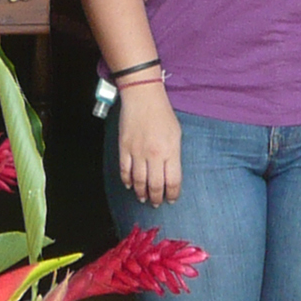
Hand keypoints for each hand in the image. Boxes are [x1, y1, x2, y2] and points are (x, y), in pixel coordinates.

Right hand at [115, 84, 180, 205]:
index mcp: (170, 151)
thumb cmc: (163, 114)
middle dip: (156, 198)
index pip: (173, 181)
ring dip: (141, 193)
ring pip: (139, 181)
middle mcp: (154, 155)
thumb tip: (170, 174)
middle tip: (156, 203)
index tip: (172, 199)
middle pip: (155, 185)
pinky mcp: (124, 148)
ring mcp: (137, 152)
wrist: (143, 97)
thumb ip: (174, 155)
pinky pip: (125, 170)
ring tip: (143, 198)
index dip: (173, 194)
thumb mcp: (176, 135)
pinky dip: (127, 181)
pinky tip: (130, 186)